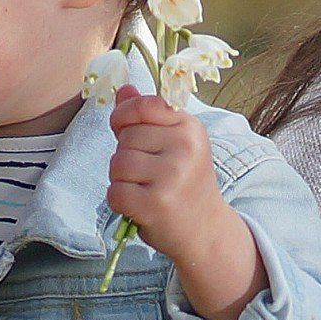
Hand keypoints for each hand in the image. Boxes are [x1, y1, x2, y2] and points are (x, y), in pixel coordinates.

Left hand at [108, 91, 260, 319]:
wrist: (205, 230)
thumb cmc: (183, 183)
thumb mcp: (174, 144)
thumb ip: (146, 117)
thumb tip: (122, 89)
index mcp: (189, 127)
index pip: (143, 106)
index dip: (124, 117)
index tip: (126, 130)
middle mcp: (184, 148)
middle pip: (125, 139)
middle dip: (125, 157)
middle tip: (148, 175)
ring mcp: (172, 176)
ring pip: (117, 165)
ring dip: (121, 181)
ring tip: (144, 190)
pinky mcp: (157, 203)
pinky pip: (116, 193)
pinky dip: (120, 202)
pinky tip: (139, 206)